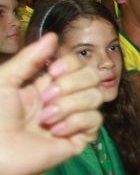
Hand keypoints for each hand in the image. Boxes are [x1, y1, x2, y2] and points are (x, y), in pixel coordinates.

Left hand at [0, 34, 103, 174]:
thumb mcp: (6, 80)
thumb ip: (30, 58)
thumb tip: (52, 36)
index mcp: (49, 83)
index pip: (78, 63)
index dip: (70, 63)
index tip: (51, 71)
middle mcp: (66, 98)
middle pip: (93, 76)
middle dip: (71, 84)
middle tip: (45, 98)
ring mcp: (75, 118)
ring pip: (96, 98)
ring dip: (68, 106)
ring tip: (44, 120)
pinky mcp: (81, 138)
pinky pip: (95, 121)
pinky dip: (74, 123)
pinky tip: (54, 133)